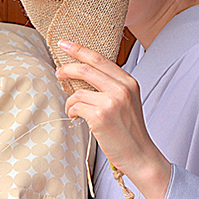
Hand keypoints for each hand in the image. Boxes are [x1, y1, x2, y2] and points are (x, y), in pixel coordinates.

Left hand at [57, 41, 170, 198]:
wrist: (139, 154)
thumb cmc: (129, 130)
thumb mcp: (126, 101)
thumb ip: (110, 86)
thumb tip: (82, 75)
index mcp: (129, 82)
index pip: (100, 59)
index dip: (80, 50)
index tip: (64, 43)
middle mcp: (122, 88)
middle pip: (86, 69)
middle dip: (67, 69)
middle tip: (58, 73)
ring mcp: (112, 101)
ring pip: (77, 91)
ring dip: (70, 101)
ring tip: (73, 110)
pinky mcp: (100, 115)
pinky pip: (75, 106)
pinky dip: (71, 111)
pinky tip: (76, 118)